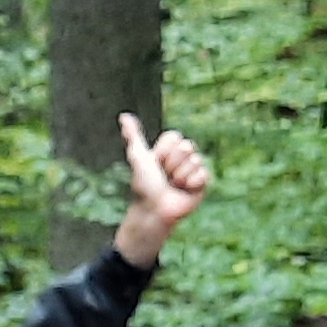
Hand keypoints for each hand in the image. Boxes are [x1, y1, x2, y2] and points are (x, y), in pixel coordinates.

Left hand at [109, 112, 213, 267]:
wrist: (154, 209)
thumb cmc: (144, 185)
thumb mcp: (138, 157)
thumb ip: (133, 137)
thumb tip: (124, 116)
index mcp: (169, 149)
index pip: (175, 137)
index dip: (164, 151)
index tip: (156, 163)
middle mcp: (182, 157)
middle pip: (187, 146)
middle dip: (172, 163)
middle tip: (165, 176)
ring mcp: (193, 169)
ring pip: (195, 160)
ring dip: (180, 175)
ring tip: (174, 185)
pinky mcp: (202, 183)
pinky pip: (203, 173)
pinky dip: (191, 183)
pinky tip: (184, 190)